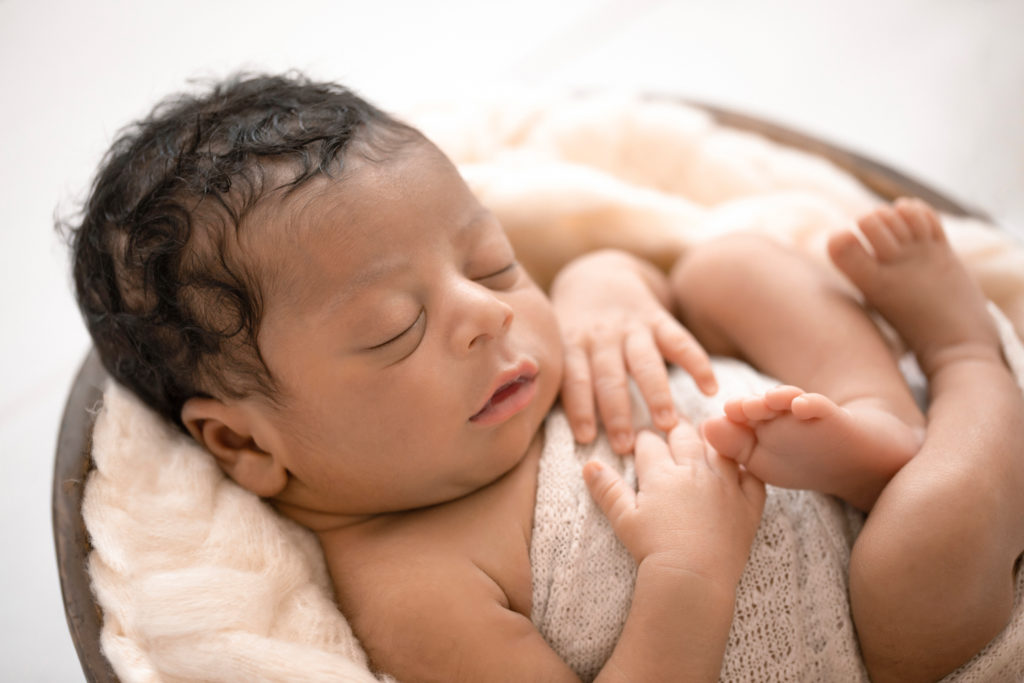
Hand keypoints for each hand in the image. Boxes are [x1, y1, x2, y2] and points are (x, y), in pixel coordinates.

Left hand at [551, 250, 716, 453]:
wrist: (596, 274)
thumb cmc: (574, 326)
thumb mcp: (559, 342)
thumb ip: (564, 377)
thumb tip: (567, 433)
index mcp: (573, 344)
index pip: (575, 378)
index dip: (579, 408)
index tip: (586, 438)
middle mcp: (602, 336)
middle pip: (609, 376)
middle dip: (617, 412)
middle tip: (626, 445)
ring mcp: (631, 326)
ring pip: (645, 362)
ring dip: (657, 394)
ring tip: (667, 424)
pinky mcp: (658, 318)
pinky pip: (680, 341)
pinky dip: (697, 364)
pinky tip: (710, 389)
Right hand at [583, 423, 764, 587]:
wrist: (692, 577)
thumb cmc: (653, 549)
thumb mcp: (623, 518)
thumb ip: (607, 488)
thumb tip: (589, 464)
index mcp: (662, 473)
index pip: (650, 443)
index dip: (643, 439)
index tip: (641, 440)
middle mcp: (694, 471)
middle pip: (684, 436)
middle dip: (675, 428)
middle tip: (672, 426)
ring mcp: (725, 485)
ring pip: (719, 449)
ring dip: (711, 440)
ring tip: (706, 437)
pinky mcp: (748, 505)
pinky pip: (753, 477)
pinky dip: (747, 470)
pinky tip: (742, 468)